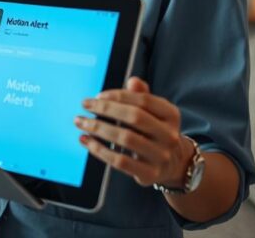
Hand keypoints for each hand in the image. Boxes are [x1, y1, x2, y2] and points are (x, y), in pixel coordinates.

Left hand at [75, 76, 190, 187]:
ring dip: (98, 128)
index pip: (144, 100)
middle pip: (134, 117)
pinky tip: (86, 141)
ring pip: (125, 138)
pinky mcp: (150, 174)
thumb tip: (133, 81)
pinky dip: (99, 150)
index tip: (97, 96)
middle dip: (106, 109)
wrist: (174, 164)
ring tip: (80, 122)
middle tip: (85, 105)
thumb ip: (142, 95)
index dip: (118, 95)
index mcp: (171, 115)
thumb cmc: (155, 131)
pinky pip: (120, 161)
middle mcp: (170, 135)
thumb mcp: (154, 112)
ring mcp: (161, 156)